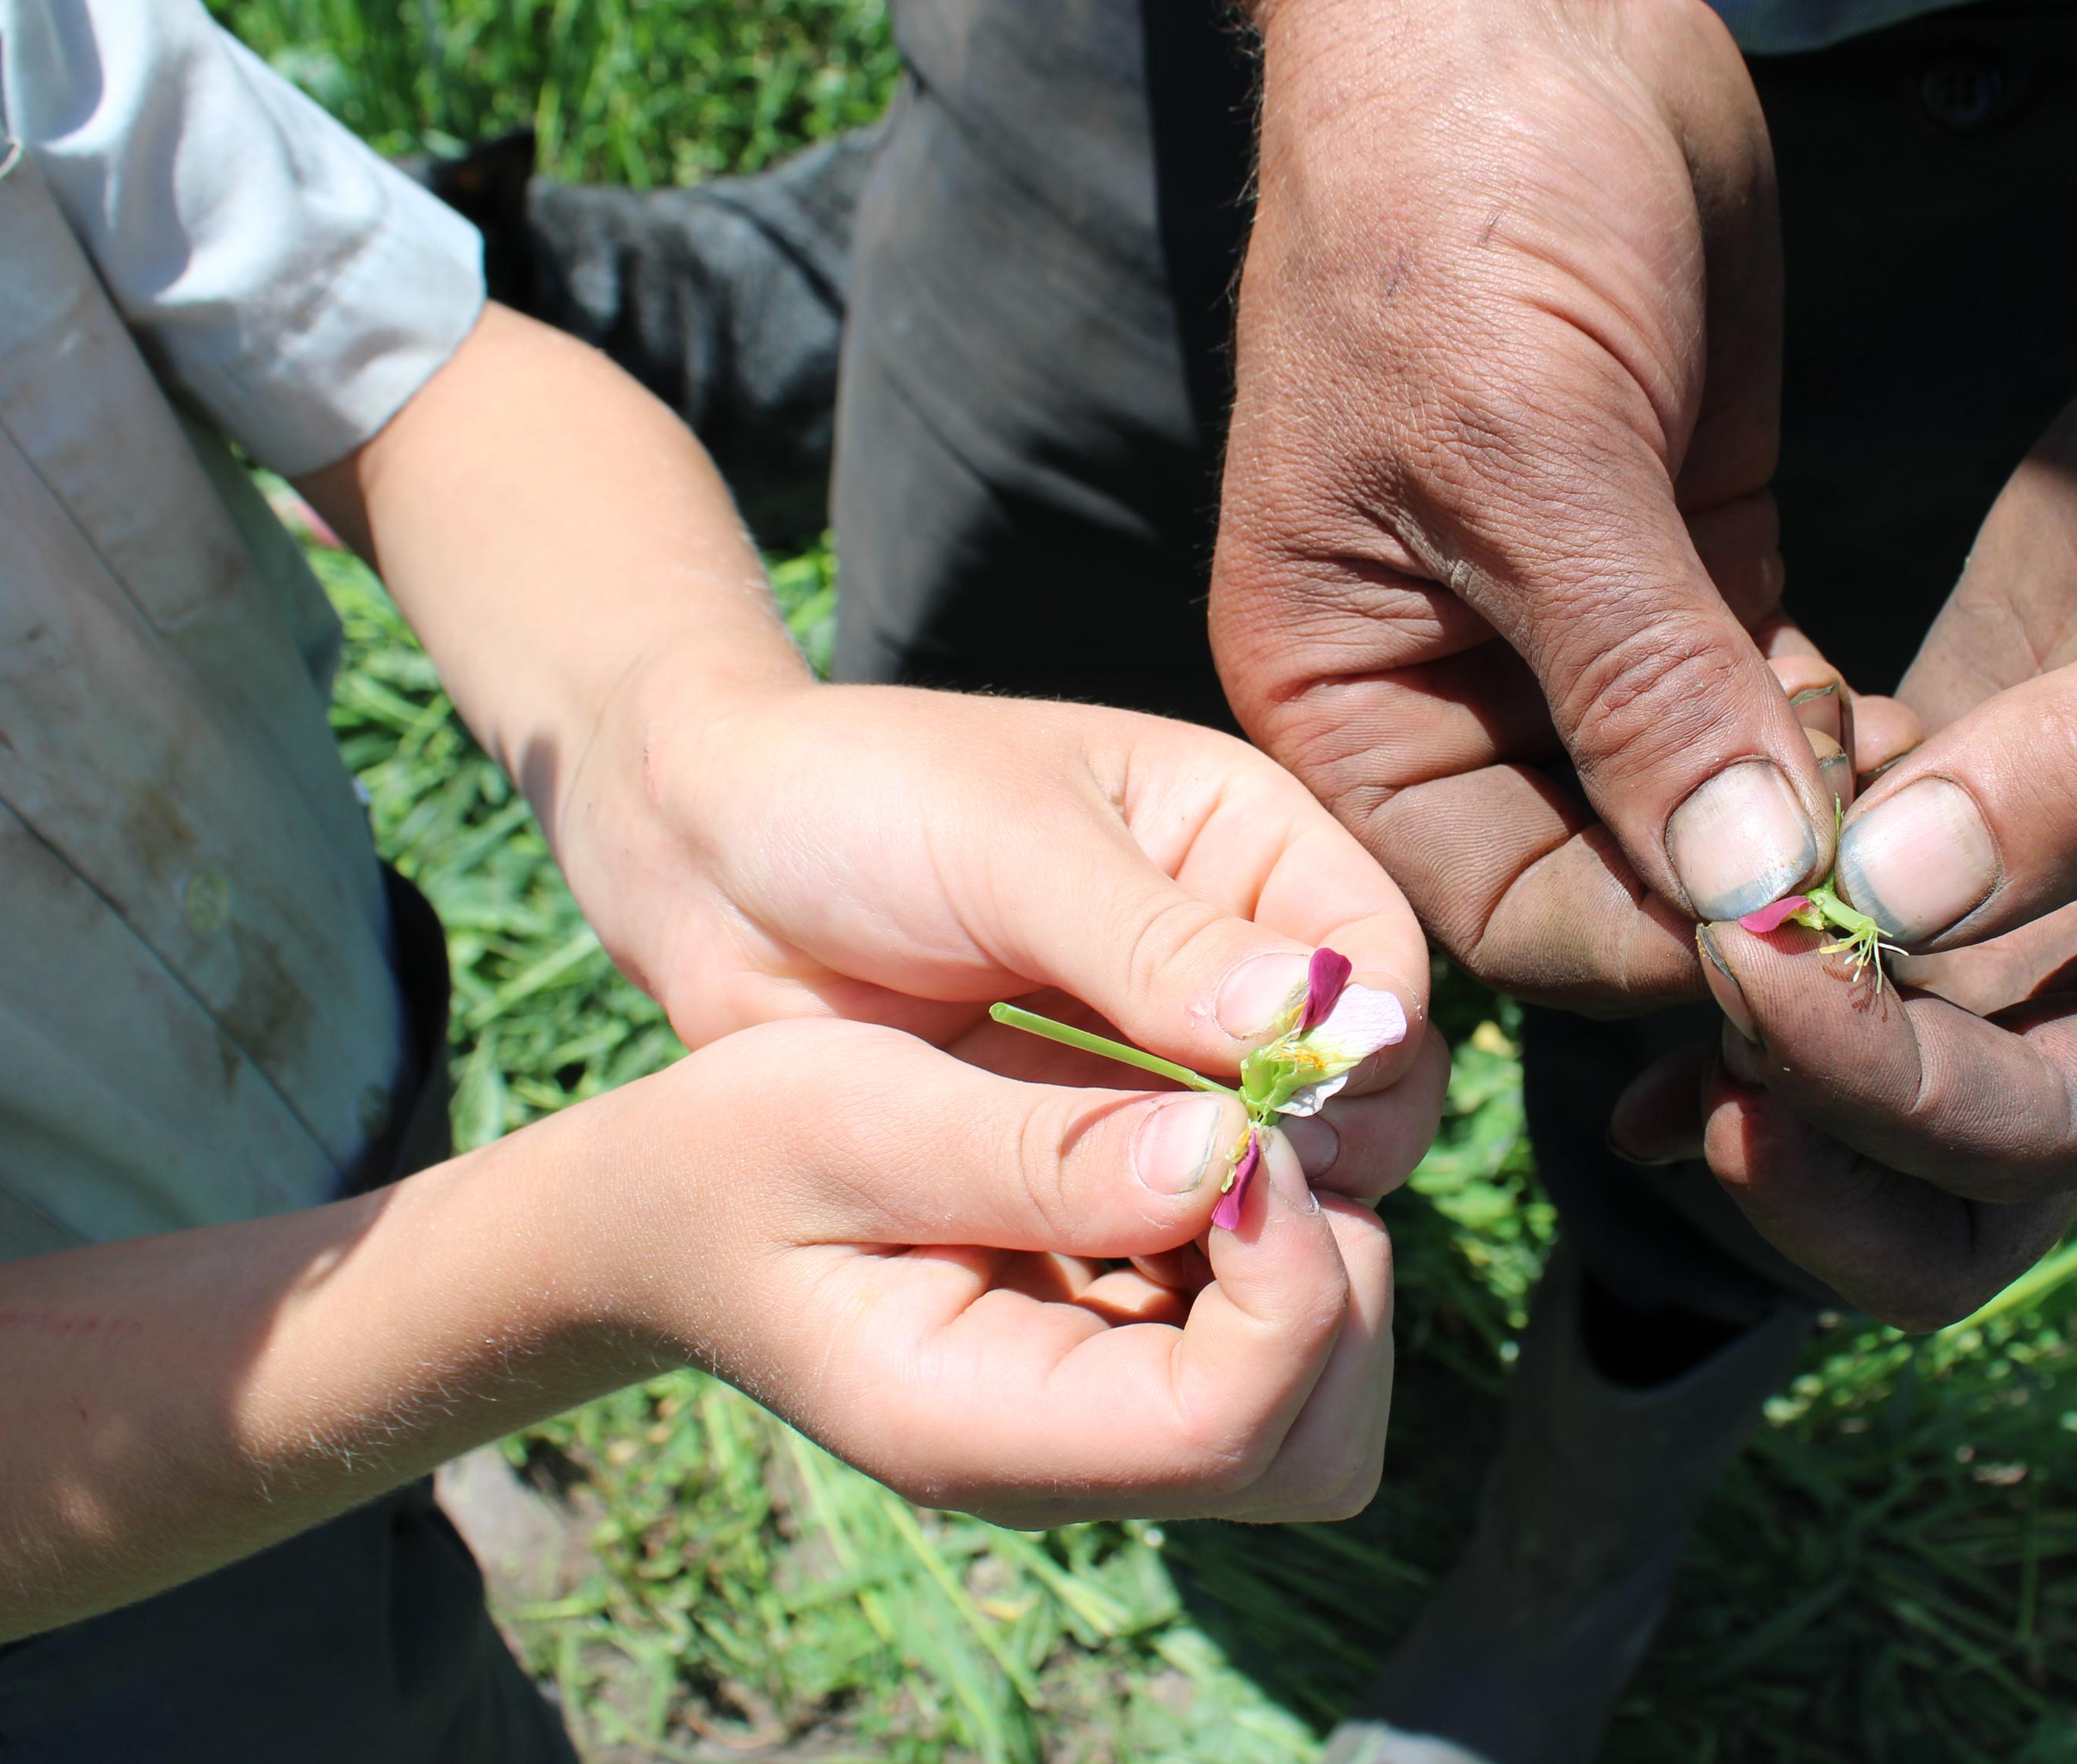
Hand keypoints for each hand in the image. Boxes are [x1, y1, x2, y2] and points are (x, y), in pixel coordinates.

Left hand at [561, 684, 1444, 1200]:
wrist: (701, 861)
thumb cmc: (852, 802)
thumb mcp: (1004, 848)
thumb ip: (1154, 939)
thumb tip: (1328, 1021)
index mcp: (1243, 833)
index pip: (1374, 954)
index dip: (1361, 1047)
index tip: (1296, 1120)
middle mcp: (1229, 942)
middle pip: (1361, 1074)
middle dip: (1324, 1144)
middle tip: (1239, 1196)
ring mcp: (1165, 1045)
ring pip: (1280, 1154)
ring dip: (1250, 1207)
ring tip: (1178, 1241)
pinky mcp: (1097, 1124)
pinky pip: (1179, 1200)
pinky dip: (1172, 1239)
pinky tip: (1127, 1273)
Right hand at [614, 1017, 1390, 1524]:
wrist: (664, 1208)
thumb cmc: (730, 1154)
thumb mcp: (849, 1113)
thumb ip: (1036, 1150)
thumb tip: (1232, 1155)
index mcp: (978, 1426)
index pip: (1227, 1427)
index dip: (1291, 1278)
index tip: (1246, 1133)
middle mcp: (1064, 1460)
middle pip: (1314, 1446)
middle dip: (1334, 1286)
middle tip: (1253, 1139)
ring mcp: (1104, 1421)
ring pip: (1323, 1396)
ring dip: (1317, 1256)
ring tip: (1224, 1133)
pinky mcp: (1128, 1358)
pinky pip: (1277, 1333)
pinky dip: (1281, 1236)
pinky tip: (1194, 1143)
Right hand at [1198, 0, 1833, 1014]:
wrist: (1520, 3)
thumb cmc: (1457, 206)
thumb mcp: (1533, 454)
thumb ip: (1638, 684)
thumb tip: (1750, 896)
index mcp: (1342, 695)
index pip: (1491, 906)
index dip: (1641, 945)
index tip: (1795, 953)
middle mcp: (1448, 691)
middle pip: (1602, 877)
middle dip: (1735, 899)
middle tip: (1889, 908)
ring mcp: (1574, 635)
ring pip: (1698, 806)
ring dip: (1801, 830)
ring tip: (1917, 826)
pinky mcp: (1683, 567)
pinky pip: (1761, 710)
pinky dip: (1830, 742)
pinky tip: (1914, 747)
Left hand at [1629, 304, 2076, 1328]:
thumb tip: (1888, 906)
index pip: (2036, 1139)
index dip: (1877, 1090)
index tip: (1741, 965)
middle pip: (1935, 1197)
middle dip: (1801, 1143)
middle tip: (1685, 1014)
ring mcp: (2028, 949)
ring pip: (1855, 1099)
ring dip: (1742, 1049)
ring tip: (1638, 939)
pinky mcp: (1942, 850)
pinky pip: (1818, 953)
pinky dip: (1728, 946)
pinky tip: (1627, 887)